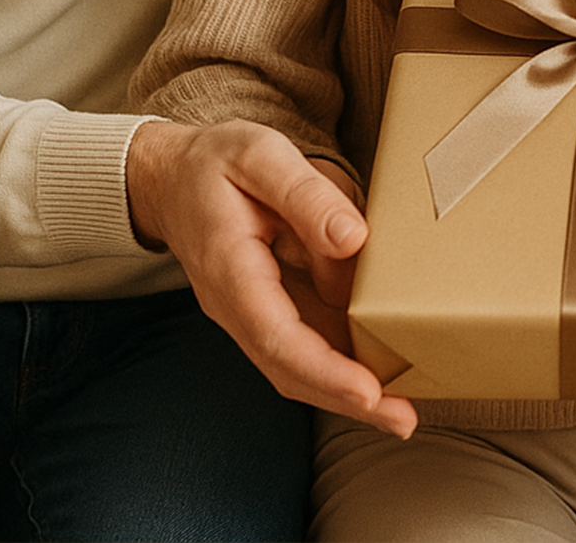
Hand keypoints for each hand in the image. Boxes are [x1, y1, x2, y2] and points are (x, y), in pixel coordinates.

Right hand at [126, 119, 417, 437]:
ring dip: (347, 391)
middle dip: (346, 399)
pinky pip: (305, 344)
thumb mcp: (261, 156)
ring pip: (298, 365)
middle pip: (290, 368)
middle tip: (403, 419)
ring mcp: (252, 312)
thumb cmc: (218, 162)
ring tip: (402, 409)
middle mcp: (237, 305)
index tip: (368, 393)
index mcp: (230, 270)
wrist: (172, 176)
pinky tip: (381, 368)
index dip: (325, 370)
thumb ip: (307, 195)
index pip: (278, 337)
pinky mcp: (270, 307)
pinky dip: (340, 362)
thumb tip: (353, 239)